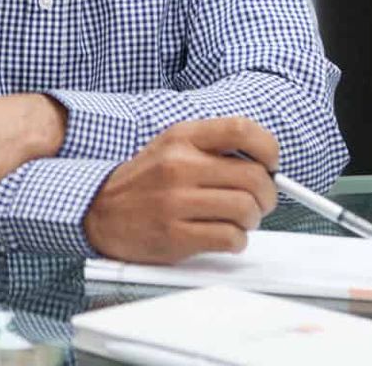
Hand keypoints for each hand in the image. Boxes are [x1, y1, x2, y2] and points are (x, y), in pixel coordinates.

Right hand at [82, 117, 280, 263]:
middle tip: (261, 202)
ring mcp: (176, 202)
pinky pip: (230, 238)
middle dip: (268, 195)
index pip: (241, 130)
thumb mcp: (173, 146)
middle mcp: (179, 166)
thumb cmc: (145, 180)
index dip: (268, 148)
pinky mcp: (175, 236)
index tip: (272, 164)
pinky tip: (227, 236)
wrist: (99, 210)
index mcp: (182, 138)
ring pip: (246, 210)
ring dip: (252, 220)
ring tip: (240, 220)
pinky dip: (238, 241)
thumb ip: (213, 146)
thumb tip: (264, 162)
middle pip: (253, 177)